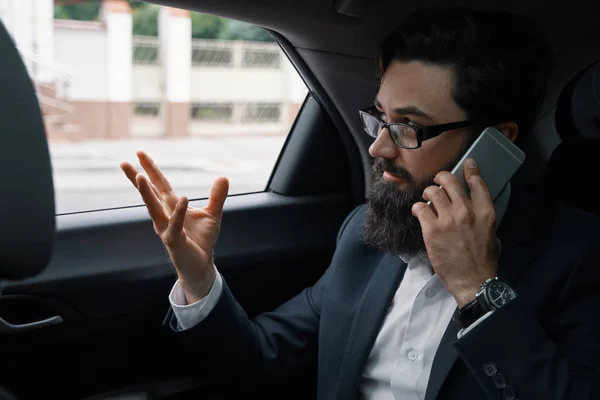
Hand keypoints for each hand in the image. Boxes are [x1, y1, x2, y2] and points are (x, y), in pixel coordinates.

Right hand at [120, 150, 228, 302]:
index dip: (150, 169)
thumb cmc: (202, 240)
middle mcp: (164, 215)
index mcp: (172, 206)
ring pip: (153, 208)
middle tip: (123, 162)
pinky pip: (174, 225)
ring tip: (139, 177)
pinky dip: (178, 213)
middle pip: (149, 193)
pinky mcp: (173, 240)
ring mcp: (166, 228)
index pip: (160, 185)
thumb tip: (223, 176)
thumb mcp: (212, 214)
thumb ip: (217, 196)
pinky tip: (182, 199)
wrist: (201, 264)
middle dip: (137, 178)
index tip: (139, 153)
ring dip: (146, 193)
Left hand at [411, 159, 499, 307]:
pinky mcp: (432, 229)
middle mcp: (466, 211)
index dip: (470, 170)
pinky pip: (420, 208)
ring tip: (426, 200)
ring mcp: (448, 219)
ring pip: (432, 192)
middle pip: (449, 181)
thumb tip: (475, 214)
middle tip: (437, 183)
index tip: (467, 163)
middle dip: (441, 178)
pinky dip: (418, 209)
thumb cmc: (484, 262)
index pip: (477, 183)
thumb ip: (483, 220)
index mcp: (485, 212)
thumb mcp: (493, 236)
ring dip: (427, 193)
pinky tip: (419, 213)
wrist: (472, 281)